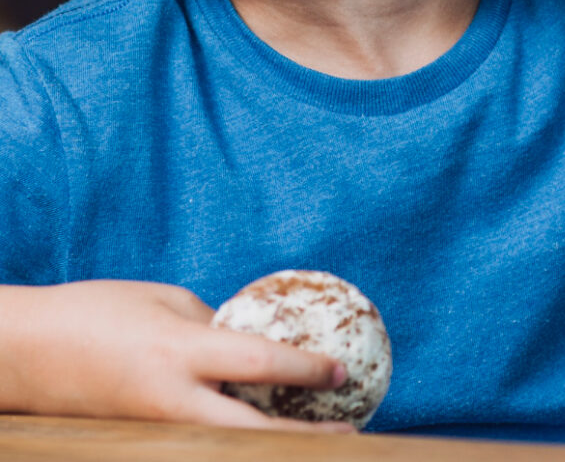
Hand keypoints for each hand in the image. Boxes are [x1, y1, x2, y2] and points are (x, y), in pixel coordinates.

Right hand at [0, 281, 353, 431]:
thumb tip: (260, 341)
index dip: (306, 368)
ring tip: (318, 439)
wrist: (23, 354)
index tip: (342, 370)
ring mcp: (154, 428)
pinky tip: (264, 431)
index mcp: (179, 350)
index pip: (259, 362)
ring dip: (274, 445)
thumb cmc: (98, 310)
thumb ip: (216, 325)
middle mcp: (170, 399)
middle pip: (251, 432)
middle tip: (349, 434)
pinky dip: (238, 439)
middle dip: (302, 438)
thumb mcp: (166, 301)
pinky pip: (202, 443)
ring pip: (229, 447)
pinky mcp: (143, 442)